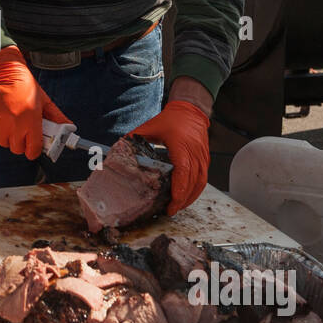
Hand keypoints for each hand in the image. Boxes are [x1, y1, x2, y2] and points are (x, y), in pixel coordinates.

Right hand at [0, 46, 70, 159]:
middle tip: (20, 133)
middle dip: (20, 143)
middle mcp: (16, 123)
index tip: (32, 148)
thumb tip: (69, 128)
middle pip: (17, 149)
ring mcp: (0, 121)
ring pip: (3, 143)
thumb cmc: (25, 85)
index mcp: (32, 119)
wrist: (4, 70)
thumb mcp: (43, 100)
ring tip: (8, 126)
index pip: (33, 149)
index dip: (34, 151)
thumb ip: (56, 116)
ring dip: (6, 138)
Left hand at [131, 100, 210, 214]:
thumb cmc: (172, 119)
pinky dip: (195, 191)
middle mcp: (195, 153)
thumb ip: (134, 138)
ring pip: (200, 183)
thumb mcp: (150, 127)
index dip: (179, 190)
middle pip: (192, 182)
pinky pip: (203, 180)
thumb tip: (117, 148)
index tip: (172, 203)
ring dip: (190, 198)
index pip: (183, 171)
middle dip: (182, 200)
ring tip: (177, 208)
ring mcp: (202, 157)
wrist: (190, 111)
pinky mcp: (205, 160)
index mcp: (181, 146)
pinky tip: (186, 198)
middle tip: (170, 211)